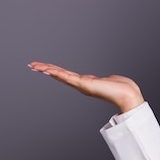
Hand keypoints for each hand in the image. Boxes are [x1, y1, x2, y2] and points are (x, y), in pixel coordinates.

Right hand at [28, 61, 144, 112]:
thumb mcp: (109, 81)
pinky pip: (68, 77)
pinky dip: (57, 73)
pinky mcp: (85, 84)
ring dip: (46, 70)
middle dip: (45, 69)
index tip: (43, 67)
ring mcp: (82, 85)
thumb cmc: (122, 89)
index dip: (54, 70)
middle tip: (31, 65)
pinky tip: (48, 70)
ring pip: (60, 75)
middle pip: (59, 74)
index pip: (66, 75)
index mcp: (86, 82)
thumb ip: (104, 81)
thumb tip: (107, 80)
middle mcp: (81, 84)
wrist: (128, 95)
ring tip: (34, 66)